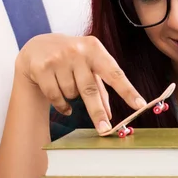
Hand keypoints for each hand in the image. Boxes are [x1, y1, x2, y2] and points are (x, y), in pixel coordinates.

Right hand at [15, 33, 145, 132]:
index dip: (128, 91)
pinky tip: (61, 99)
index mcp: (95, 48)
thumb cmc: (71, 58)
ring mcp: (58, 59)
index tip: (140, 105)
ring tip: (68, 86)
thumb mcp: (89, 65)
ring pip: (71, 94)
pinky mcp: (42, 68)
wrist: (37, 47)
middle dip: (98, 112)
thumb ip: (101, 87)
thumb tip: (110, 114)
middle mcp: (78, 51)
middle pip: (90, 90)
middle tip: (105, 130)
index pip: (114, 73)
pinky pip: (56, 97)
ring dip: (73, 98)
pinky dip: (61, 104)